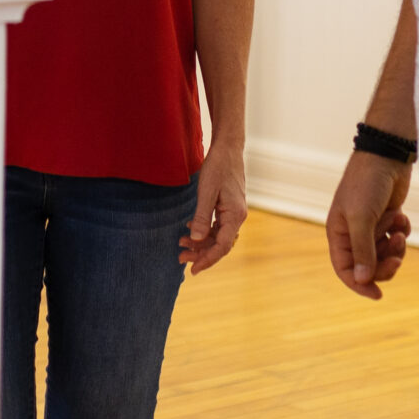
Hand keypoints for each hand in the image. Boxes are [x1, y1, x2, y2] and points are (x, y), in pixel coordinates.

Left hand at [183, 143, 248, 273]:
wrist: (227, 149)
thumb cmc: (217, 167)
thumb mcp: (205, 192)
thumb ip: (201, 217)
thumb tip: (195, 240)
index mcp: (235, 215)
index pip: (223, 246)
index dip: (207, 260)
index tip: (192, 270)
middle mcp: (238, 217)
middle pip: (220, 244)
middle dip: (200, 253)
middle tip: (180, 258)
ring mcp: (234, 213)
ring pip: (218, 236)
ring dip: (200, 242)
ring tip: (181, 244)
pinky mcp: (229, 207)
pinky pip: (218, 226)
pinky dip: (204, 231)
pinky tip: (190, 229)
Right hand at [325, 153, 412, 298]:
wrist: (387, 156)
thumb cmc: (366, 184)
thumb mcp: (362, 219)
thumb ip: (363, 250)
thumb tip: (363, 280)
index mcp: (338, 233)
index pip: (345, 269)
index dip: (359, 285)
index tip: (378, 295)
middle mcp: (353, 232)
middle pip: (368, 266)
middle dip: (384, 264)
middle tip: (397, 257)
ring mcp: (372, 226)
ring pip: (385, 254)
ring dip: (396, 247)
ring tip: (400, 230)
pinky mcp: (388, 219)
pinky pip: (397, 239)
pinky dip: (402, 231)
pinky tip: (402, 216)